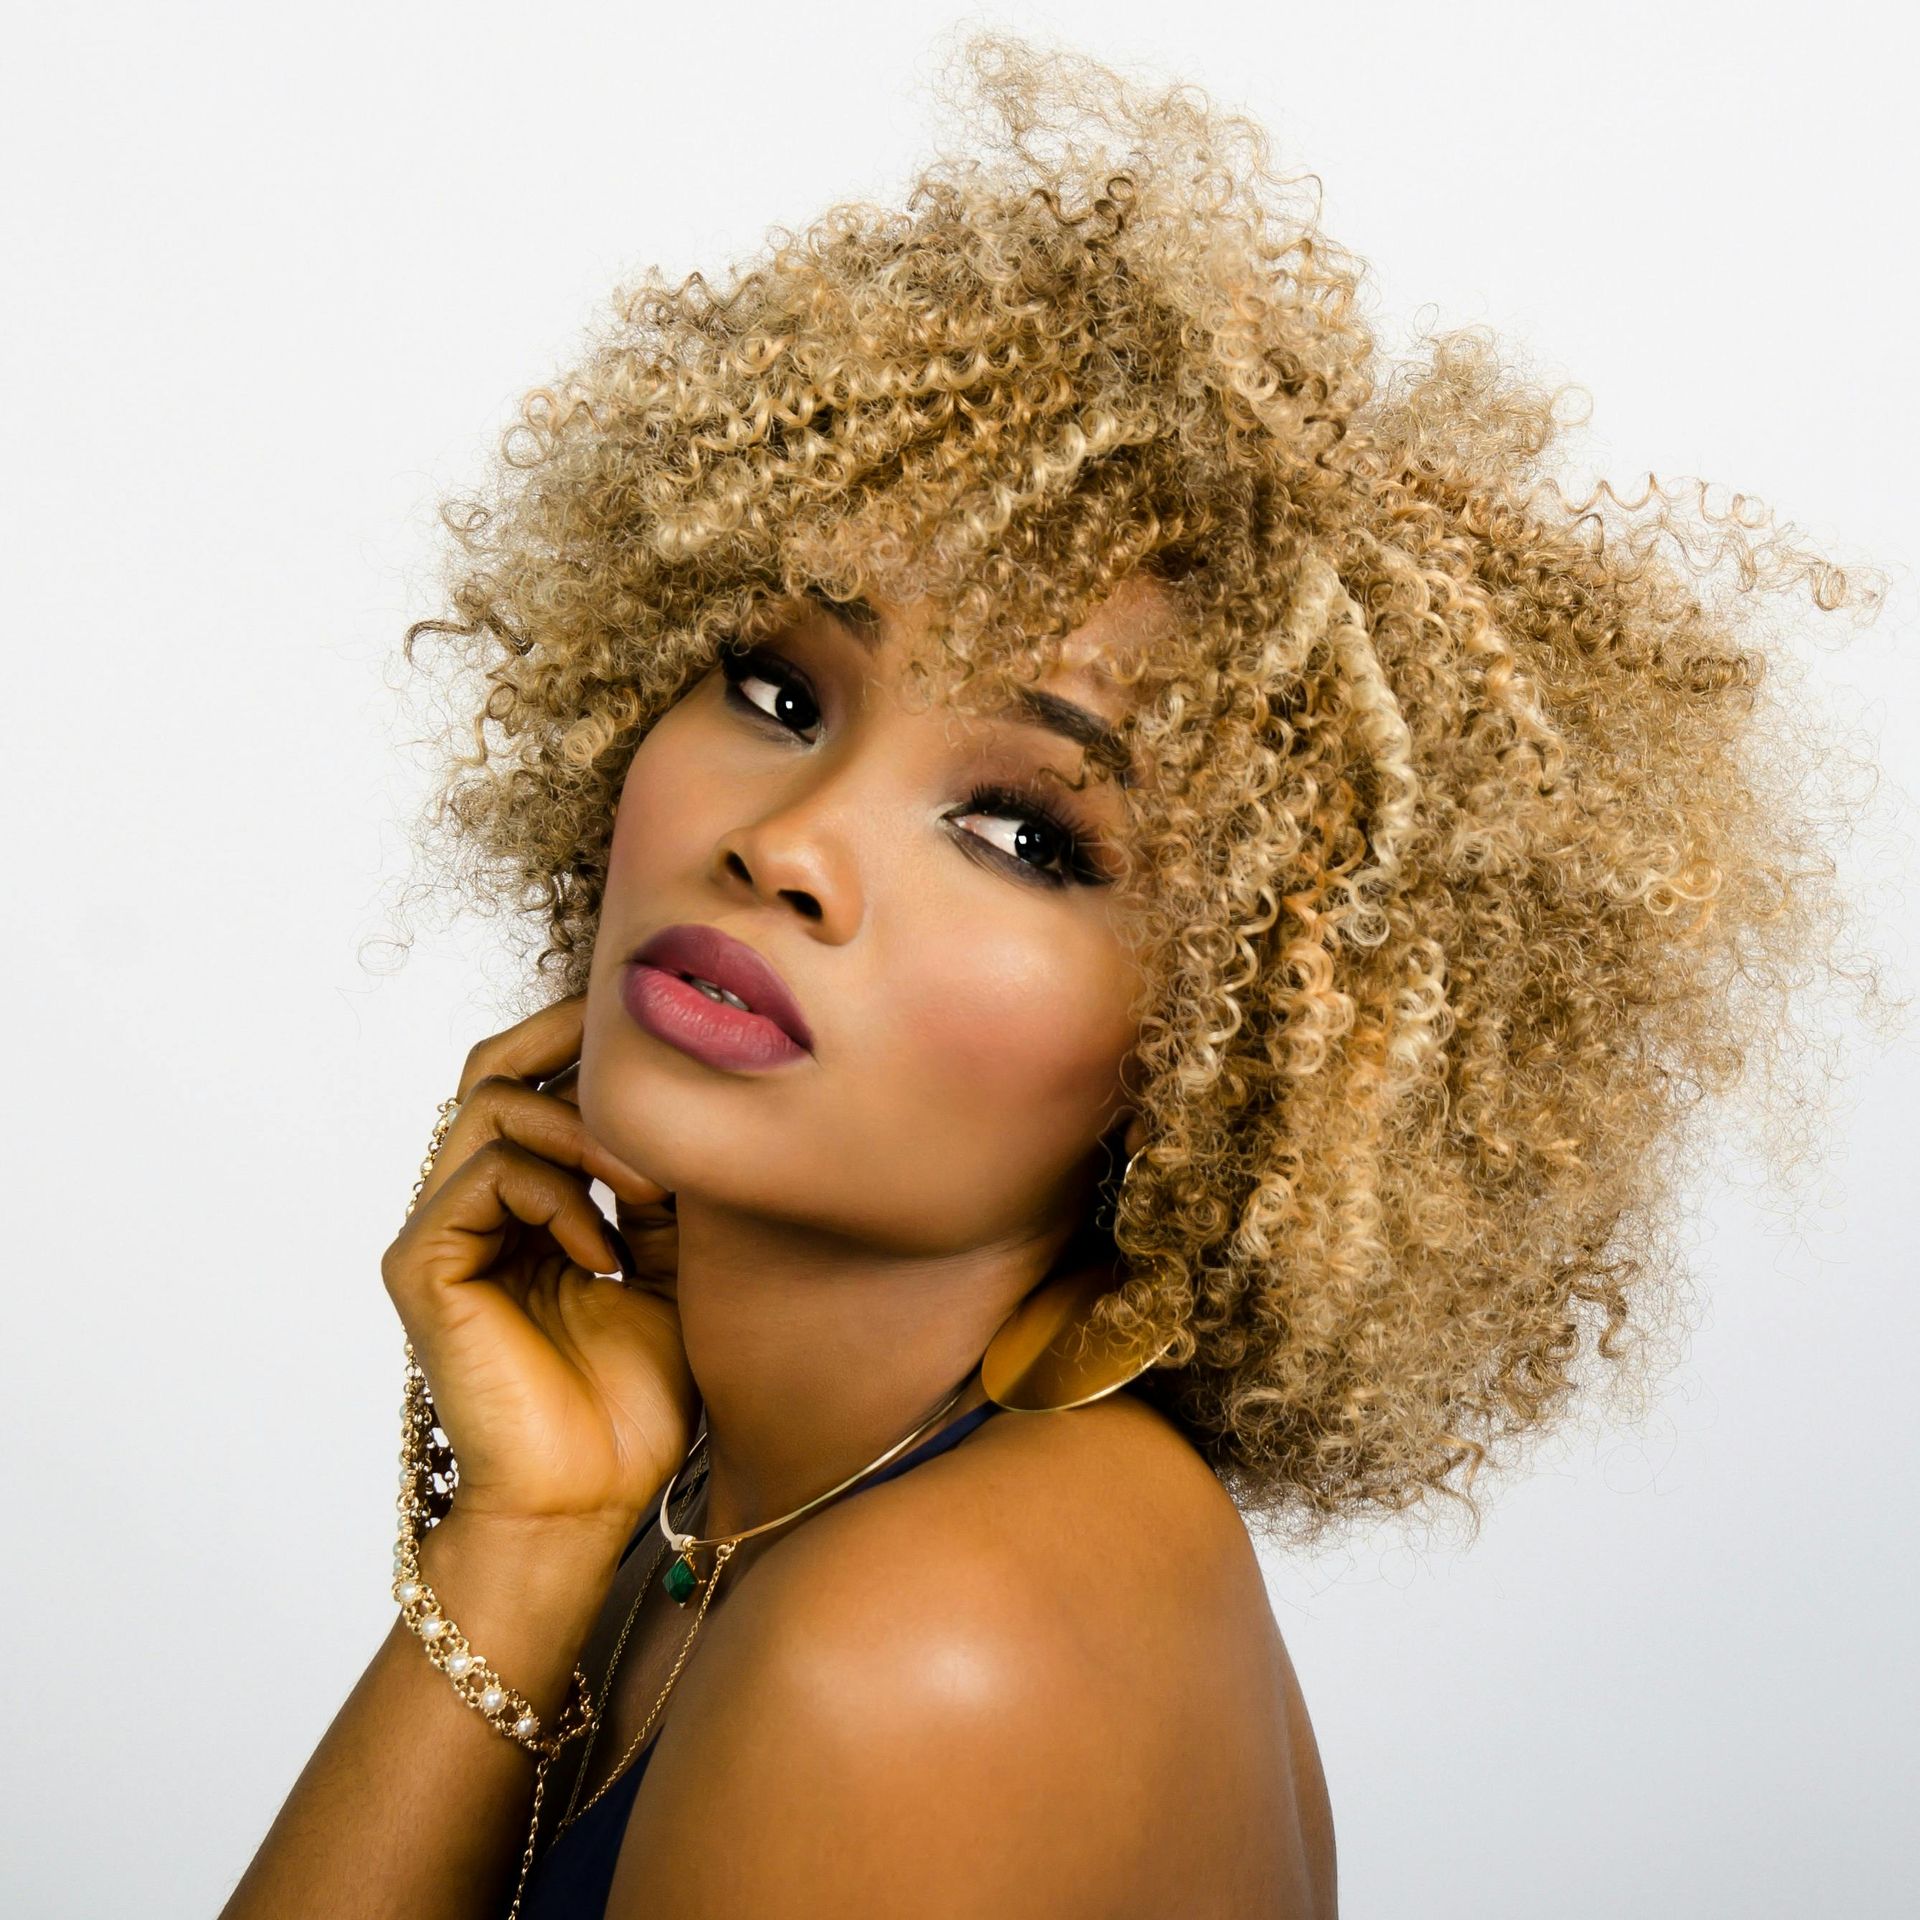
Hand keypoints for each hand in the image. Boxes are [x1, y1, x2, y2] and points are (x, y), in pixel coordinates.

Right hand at [381, 993, 697, 1537]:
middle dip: (565, 1035)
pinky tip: (607, 1253)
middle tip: (638, 1036)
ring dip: (585, 1129)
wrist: (590, 1500)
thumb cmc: (634, 1399)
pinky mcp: (422, 1265)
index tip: (667, 1025)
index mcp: (530, 1201)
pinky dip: (556, 1195)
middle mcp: (476, 1204)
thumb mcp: (678, 1268)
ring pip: (490, 1105)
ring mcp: (443, 1231)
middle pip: (492, 1066)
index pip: (541, 1082)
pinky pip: (483, 1176)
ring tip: (652, 1189)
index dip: (589, 1041)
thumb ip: (668, 1187)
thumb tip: (697, 1098)